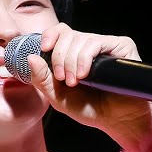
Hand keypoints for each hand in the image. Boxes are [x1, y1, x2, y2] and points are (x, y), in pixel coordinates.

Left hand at [27, 23, 151, 151]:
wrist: (117, 120)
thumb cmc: (89, 108)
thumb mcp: (57, 96)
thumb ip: (41, 79)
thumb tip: (31, 57)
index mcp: (72, 54)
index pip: (59, 32)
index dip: (49, 36)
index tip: (44, 49)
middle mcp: (88, 46)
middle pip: (66, 34)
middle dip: (59, 57)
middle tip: (63, 79)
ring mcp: (105, 45)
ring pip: (79, 39)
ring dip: (71, 62)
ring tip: (76, 82)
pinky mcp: (121, 46)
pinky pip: (95, 43)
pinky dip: (85, 58)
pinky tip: (85, 75)